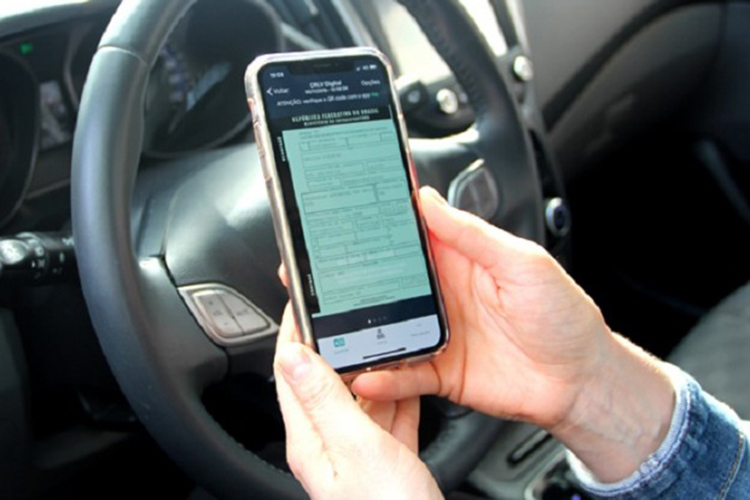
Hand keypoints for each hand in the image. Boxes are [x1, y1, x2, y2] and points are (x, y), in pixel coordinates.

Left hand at [274, 305, 441, 499]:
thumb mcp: (356, 446)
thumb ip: (325, 399)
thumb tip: (292, 355)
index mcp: (312, 440)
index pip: (291, 374)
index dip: (295, 335)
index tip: (304, 301)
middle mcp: (332, 445)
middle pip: (328, 381)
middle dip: (338, 344)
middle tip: (350, 309)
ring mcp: (362, 454)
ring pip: (363, 396)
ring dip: (373, 367)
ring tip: (386, 336)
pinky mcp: (391, 460)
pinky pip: (391, 415)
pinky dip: (400, 394)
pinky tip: (410, 379)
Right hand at [352, 187, 612, 427]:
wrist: (580, 381)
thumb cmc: (563, 316)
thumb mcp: (522, 262)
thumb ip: (472, 234)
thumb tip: (427, 199)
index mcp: (461, 259)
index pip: (413, 232)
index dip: (383, 219)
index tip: (349, 208)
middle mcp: (442, 294)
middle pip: (387, 281)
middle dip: (354, 276)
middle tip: (322, 273)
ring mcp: (437, 333)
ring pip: (386, 328)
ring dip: (360, 329)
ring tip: (331, 329)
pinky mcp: (439, 371)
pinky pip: (403, 374)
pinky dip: (383, 377)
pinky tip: (368, 375)